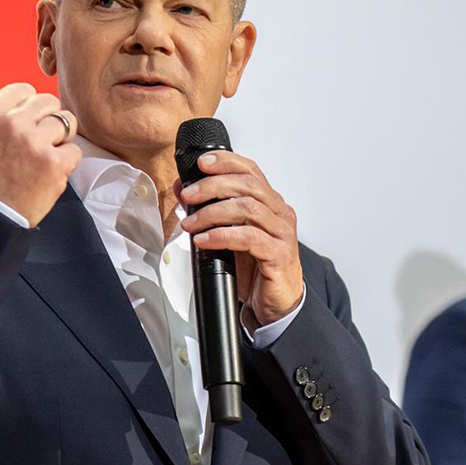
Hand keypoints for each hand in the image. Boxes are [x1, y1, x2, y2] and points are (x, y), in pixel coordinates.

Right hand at [0, 83, 82, 225]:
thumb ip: (3, 115)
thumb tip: (29, 104)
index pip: (26, 90)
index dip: (31, 107)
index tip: (29, 122)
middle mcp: (13, 122)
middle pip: (49, 102)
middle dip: (49, 119)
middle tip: (41, 140)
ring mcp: (34, 142)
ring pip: (67, 122)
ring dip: (61, 138)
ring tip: (46, 155)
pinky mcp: (53, 163)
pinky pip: (75, 150)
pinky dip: (67, 162)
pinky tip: (51, 172)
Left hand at [178, 150, 303, 325]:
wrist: (277, 303)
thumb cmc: (257, 268)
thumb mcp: (231, 234)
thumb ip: (212, 210)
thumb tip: (183, 190)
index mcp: (271, 203)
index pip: (251, 171)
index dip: (226, 162)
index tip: (202, 163)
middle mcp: (280, 213)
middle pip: (248, 185)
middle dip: (212, 186)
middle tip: (188, 196)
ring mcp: (281, 233)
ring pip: (247, 208)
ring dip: (212, 212)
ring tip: (191, 223)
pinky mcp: (278, 254)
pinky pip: (248, 237)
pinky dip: (221, 236)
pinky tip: (204, 241)